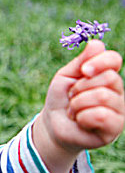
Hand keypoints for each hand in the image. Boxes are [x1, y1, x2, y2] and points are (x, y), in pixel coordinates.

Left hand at [34, 40, 123, 172]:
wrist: (53, 124)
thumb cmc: (61, 98)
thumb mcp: (66, 76)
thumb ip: (81, 61)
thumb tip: (97, 43)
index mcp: (106, 76)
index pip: (114, 59)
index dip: (100, 61)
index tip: (83, 70)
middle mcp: (117, 92)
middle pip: (108, 78)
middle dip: (80, 87)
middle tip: (72, 97)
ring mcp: (119, 111)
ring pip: (103, 96)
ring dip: (78, 103)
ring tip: (74, 110)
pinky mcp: (114, 129)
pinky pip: (102, 116)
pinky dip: (83, 117)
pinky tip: (80, 121)